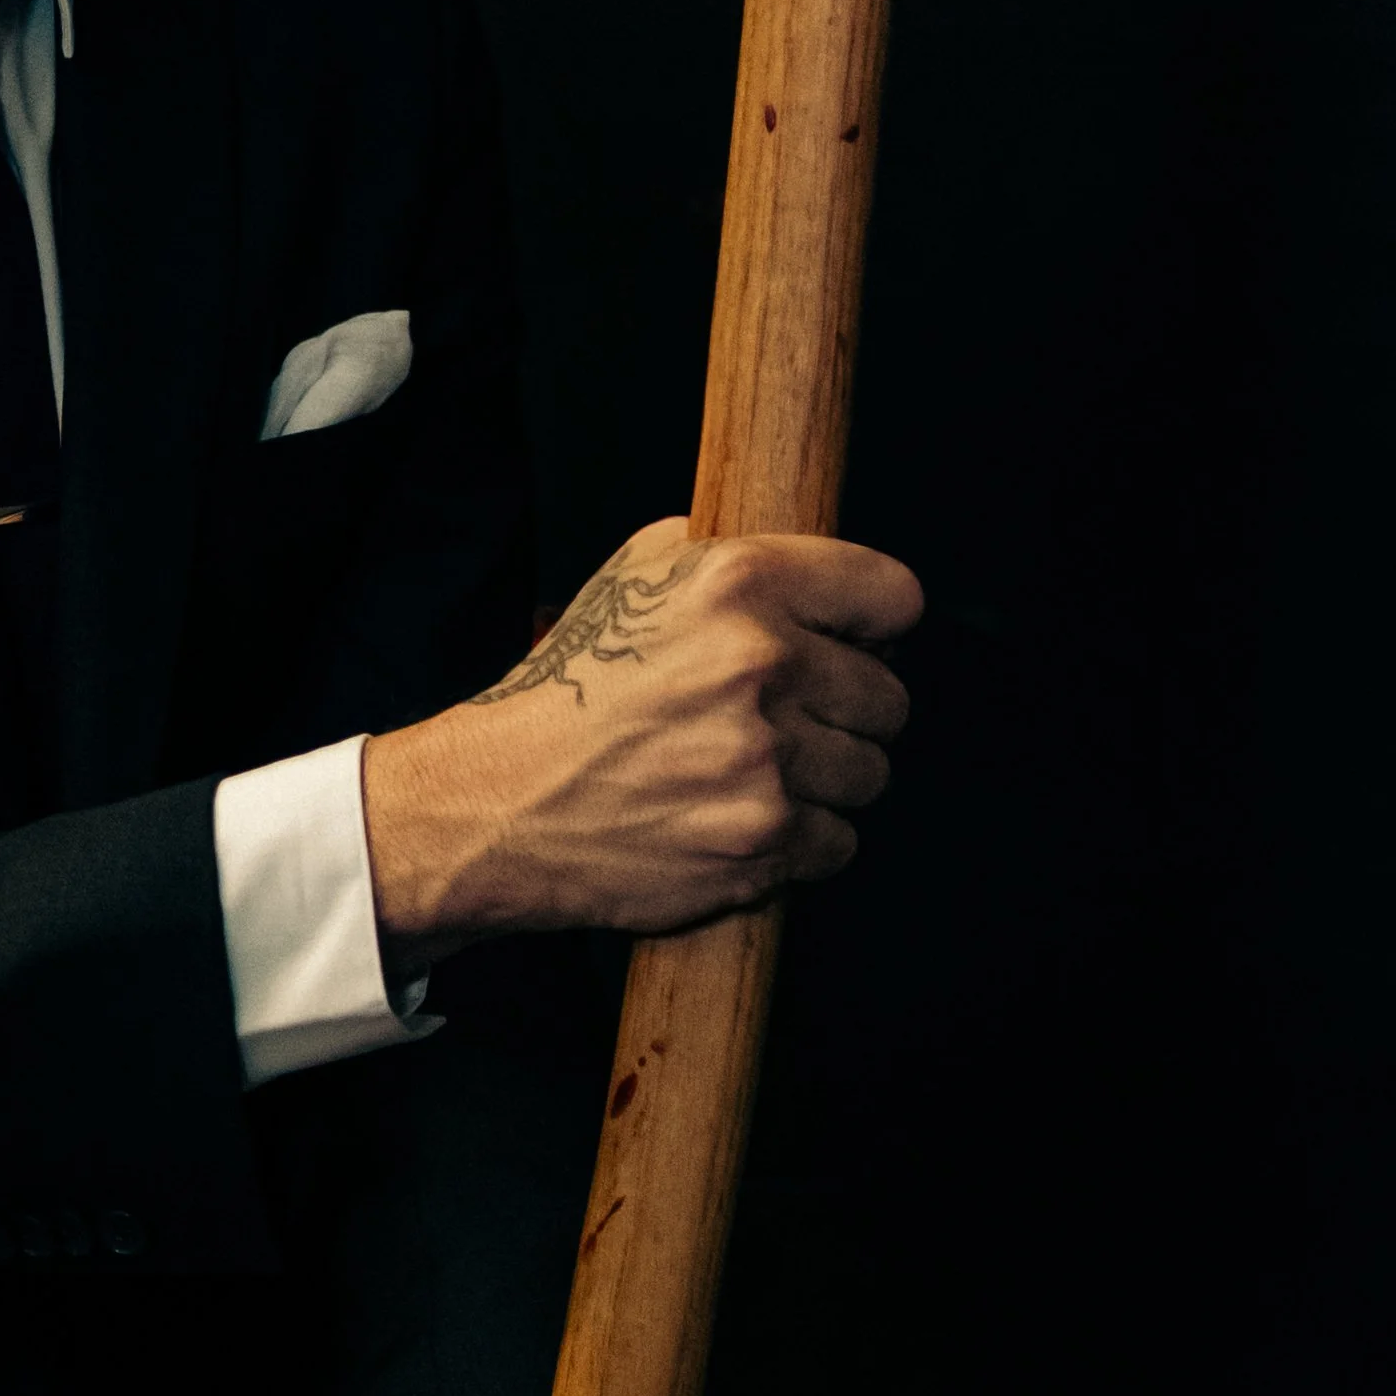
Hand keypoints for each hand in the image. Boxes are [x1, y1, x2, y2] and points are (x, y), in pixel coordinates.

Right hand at [361, 516, 918, 957]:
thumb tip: (816, 567)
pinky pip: (839, 842)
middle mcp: (760, 665)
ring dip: (828, 781)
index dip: (878, 625)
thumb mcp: (632, 574)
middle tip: (789, 721)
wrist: (500, 800)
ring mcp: (766, 761)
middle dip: (848, 713)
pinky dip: (802, 842)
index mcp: (739, 582)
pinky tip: (742, 819)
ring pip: (870, 774)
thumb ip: (726, 553)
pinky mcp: (763, 842)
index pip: (894, 594)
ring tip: (757, 773)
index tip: (859, 643)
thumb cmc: (569, 687)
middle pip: (890, 698)